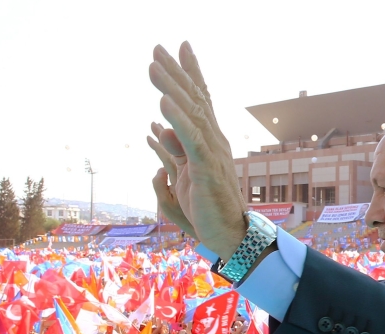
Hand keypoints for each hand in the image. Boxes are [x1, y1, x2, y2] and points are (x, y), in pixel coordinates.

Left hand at [147, 42, 245, 255]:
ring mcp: (211, 154)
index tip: (180, 48)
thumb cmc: (208, 210)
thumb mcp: (183, 177)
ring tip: (153, 65)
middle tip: (158, 47)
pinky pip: (191, 139)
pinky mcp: (206, 169)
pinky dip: (177, 120)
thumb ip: (170, 153)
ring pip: (190, 114)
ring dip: (171, 88)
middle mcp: (213, 142)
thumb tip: (156, 132)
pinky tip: (164, 101)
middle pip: (193, 100)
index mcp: (207, 142)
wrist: (231, 235)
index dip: (189, 74)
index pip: (198, 102)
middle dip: (175, 71)